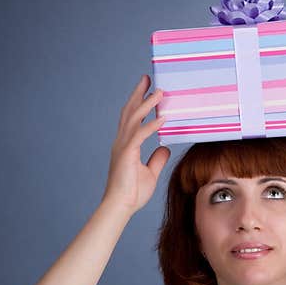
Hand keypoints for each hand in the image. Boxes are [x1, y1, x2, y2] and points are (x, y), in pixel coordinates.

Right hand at [101, 75, 169, 212]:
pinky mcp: (127, 154)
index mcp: (126, 144)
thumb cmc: (132, 193)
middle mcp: (122, 141)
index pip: (132, 118)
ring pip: (134, 118)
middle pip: (130, 111)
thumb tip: (165, 148)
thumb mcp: (150, 172)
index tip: (147, 88)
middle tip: (147, 78)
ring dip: (148, 103)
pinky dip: (151, 125)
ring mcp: (123, 146)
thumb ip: (157, 158)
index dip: (139, 102)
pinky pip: (141, 135)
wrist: (120, 207)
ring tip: (160, 92)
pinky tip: (163, 118)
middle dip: (139, 94)